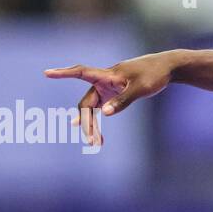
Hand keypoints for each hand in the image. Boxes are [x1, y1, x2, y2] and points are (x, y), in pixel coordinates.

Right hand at [44, 52, 175, 145]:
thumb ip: (122, 101)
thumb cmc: (153, 75)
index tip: (47, 73)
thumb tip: (104, 114)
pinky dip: (99, 120)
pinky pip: (101, 108)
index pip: (80, 72)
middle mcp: (103, 81)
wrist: (165, 69)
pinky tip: (96, 135)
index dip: (63, 73)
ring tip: (95, 143)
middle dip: (87, 122)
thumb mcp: (140, 89)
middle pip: (87, 102)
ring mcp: (108, 88)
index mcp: (107, 75)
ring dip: (92, 125)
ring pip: (93, 108)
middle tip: (91, 141)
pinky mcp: (114, 93)